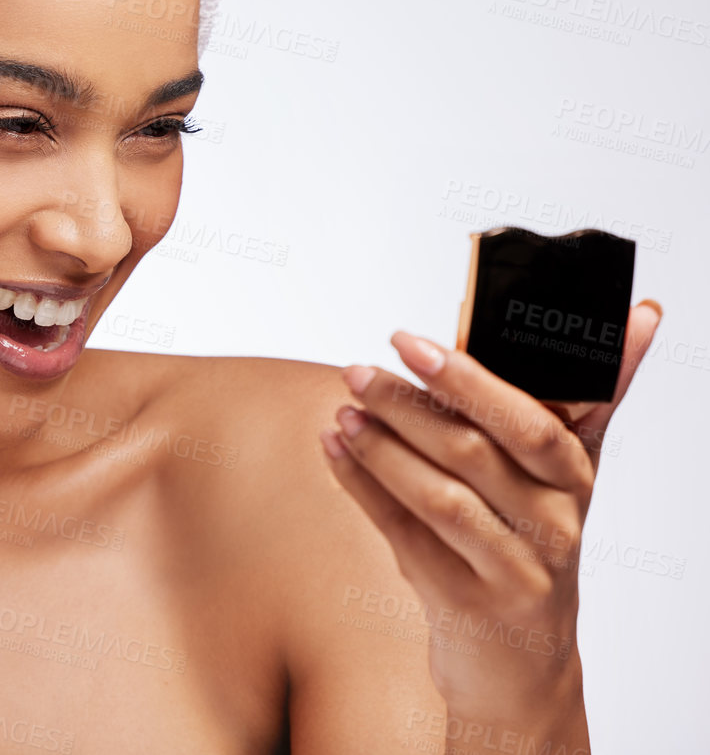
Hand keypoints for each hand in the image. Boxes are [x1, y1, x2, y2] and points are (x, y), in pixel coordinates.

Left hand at [319, 299, 662, 723]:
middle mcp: (553, 525)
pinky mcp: (467, 604)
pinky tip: (334, 450)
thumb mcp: (558, 472)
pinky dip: (364, 487)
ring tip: (343, 409)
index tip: (408, 340)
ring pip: (439, 496)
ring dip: (381, 447)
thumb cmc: (528, 540)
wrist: (520, 662)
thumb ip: (583, 395)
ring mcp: (513, 571)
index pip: (531, 422)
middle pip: (474, 453)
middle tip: (358, 368)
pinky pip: (405, 535)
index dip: (468, 379)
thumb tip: (641, 313)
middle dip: (408, 404)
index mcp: (574, 480)